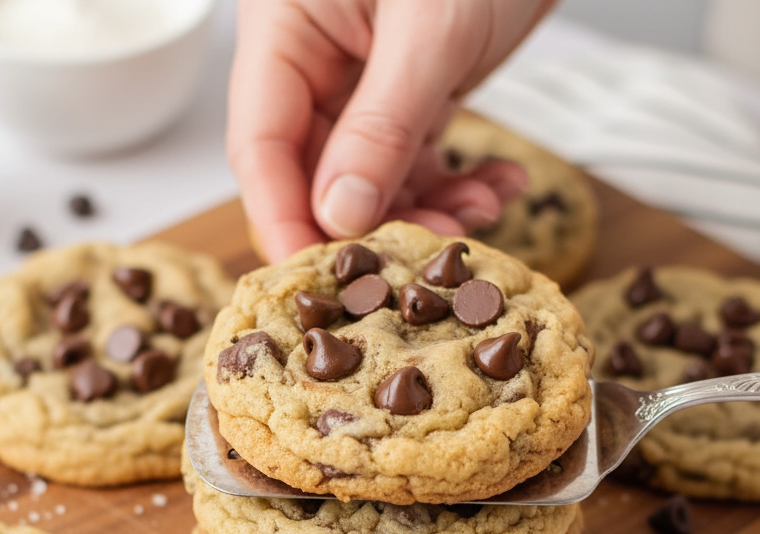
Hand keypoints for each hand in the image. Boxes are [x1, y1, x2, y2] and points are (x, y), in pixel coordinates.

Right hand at [227, 0, 554, 262]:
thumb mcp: (431, 31)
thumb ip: (382, 126)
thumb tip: (338, 216)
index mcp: (284, 27)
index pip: (259, 143)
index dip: (283, 217)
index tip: (317, 280)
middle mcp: (313, 57)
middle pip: (311, 170)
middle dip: (368, 223)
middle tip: (417, 263)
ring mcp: (361, 77)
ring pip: (370, 177)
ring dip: (425, 210)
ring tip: (479, 219)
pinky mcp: (410, 90)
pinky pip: (417, 157)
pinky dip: (457, 182)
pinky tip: (500, 184)